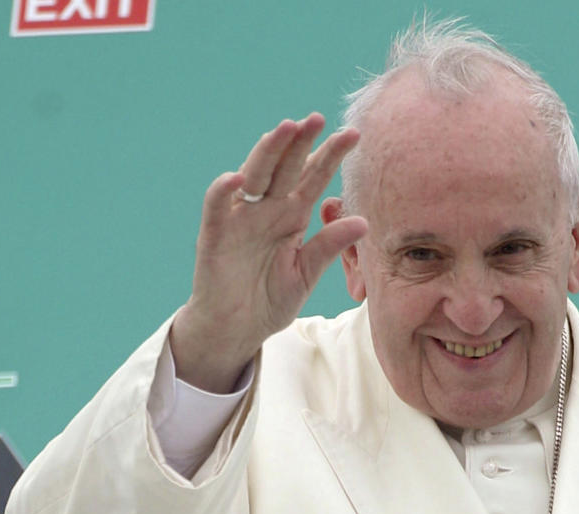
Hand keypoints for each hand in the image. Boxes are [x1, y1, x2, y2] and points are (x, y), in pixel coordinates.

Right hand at [170, 116, 367, 391]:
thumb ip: (329, 247)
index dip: (330, 156)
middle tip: (316, 118)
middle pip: (284, 167)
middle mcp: (266, 209)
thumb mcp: (306, 274)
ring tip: (284, 129)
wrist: (237, 330)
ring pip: (253, 175)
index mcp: (291, 216)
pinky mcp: (215, 234)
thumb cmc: (269, 300)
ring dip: (267, 152)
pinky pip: (218, 206)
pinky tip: (238, 177)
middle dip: (299, 142)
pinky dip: (224, 190)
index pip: (312, 178)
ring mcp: (240, 218)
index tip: (353, 135)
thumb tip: (363, 221)